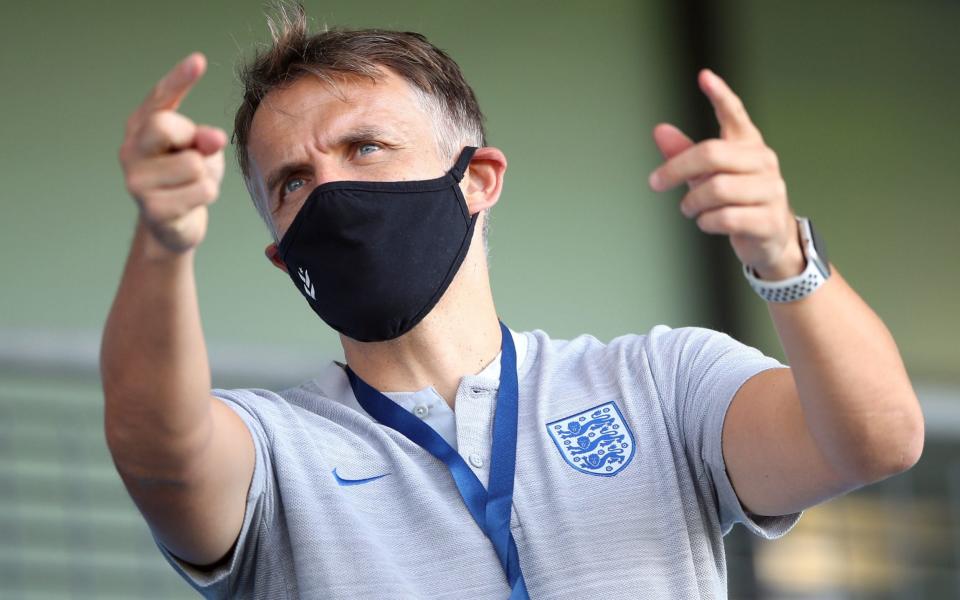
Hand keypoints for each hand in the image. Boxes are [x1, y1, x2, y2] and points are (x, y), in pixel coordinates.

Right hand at [119, 53, 225, 253]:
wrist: (171, 226)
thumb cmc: (186, 179)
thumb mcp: (199, 151)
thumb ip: (204, 139)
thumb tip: (211, 138)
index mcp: (142, 126)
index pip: (160, 96)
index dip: (179, 78)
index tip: (198, 61)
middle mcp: (131, 149)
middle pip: (165, 125)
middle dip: (191, 138)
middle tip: (193, 153)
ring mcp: (137, 180)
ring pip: (194, 164)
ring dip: (206, 176)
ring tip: (192, 184)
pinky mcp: (152, 208)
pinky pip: (203, 190)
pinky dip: (207, 195)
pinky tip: (191, 202)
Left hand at [648, 69, 803, 279]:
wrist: (771, 238)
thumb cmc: (737, 200)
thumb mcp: (708, 175)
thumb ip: (684, 154)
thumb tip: (659, 130)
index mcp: (748, 146)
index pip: (735, 115)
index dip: (721, 96)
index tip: (704, 76)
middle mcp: (763, 162)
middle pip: (712, 154)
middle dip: (677, 169)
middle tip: (656, 183)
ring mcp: (770, 190)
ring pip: (718, 189)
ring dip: (693, 202)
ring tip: (689, 209)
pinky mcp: (769, 220)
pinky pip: (727, 217)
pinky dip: (707, 222)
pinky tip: (706, 222)